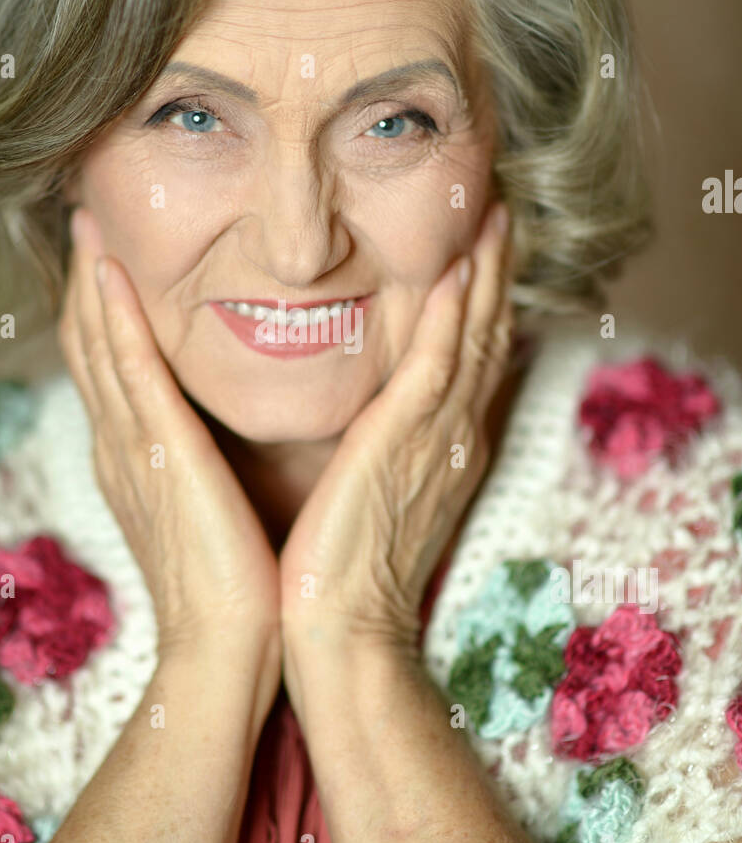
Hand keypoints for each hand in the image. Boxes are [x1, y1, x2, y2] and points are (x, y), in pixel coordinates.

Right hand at [58, 206, 281, 708]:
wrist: (232, 647)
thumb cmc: (242, 585)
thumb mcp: (219, 507)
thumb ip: (213, 461)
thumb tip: (231, 431)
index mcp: (138, 460)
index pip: (112, 369)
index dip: (104, 311)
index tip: (110, 259)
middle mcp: (122, 448)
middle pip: (91, 348)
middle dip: (85, 283)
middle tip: (86, 220)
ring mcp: (133, 450)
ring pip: (100, 347)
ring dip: (90, 282)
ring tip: (87, 223)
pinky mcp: (159, 455)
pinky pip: (130, 371)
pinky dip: (114, 319)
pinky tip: (107, 271)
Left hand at [278, 199, 514, 701]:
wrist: (339, 630)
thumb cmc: (341, 572)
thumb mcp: (372, 499)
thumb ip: (381, 451)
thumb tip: (369, 422)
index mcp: (443, 451)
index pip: (470, 361)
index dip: (481, 304)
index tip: (480, 252)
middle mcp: (452, 439)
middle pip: (486, 338)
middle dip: (495, 273)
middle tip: (502, 212)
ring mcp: (436, 440)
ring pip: (472, 339)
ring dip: (485, 275)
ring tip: (492, 216)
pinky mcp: (404, 444)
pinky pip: (438, 365)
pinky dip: (451, 316)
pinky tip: (455, 270)